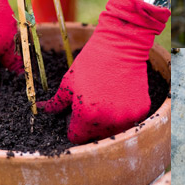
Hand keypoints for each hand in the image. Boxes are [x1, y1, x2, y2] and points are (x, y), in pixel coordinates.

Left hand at [39, 0, 169, 143]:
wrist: (122, 46)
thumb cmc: (92, 62)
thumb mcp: (68, 82)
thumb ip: (56, 103)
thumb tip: (43, 111)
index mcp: (87, 116)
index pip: (76, 138)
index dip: (73, 127)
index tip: (76, 115)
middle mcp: (109, 121)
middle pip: (95, 137)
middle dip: (90, 126)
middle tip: (92, 105)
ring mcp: (128, 117)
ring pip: (113, 132)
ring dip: (108, 122)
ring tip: (106, 101)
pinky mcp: (142, 111)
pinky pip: (129, 122)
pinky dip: (124, 114)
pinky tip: (120, 97)